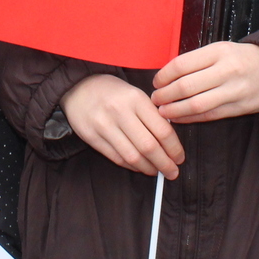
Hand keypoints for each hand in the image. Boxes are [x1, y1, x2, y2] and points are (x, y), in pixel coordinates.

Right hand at [60, 74, 183, 177]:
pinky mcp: (91, 137)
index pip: (162, 130)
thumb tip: (171, 142)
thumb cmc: (113, 92)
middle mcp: (120, 112)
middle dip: (164, 163)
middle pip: (149, 146)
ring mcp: (103, 126)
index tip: (180, 157)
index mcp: (136, 99)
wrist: (79, 86)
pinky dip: (131, 166)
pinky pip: (116, 158)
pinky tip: (139, 166)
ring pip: (132, 156)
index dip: (174, 148)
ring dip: (148, 168)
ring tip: (157, 171)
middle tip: (172, 171)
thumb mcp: (136, 94)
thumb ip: (152, 115)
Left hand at [151, 41, 258, 123]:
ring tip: (163, 111)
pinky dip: (191, 118)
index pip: (182, 65)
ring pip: (197, 104)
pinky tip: (180, 118)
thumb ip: (198, 60)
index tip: (156, 82)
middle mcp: (227, 70)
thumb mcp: (222, 49)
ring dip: (175, 110)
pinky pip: (210, 115)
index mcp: (219, 51)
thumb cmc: (245, 58)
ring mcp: (235, 90)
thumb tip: (167, 75)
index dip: (164, 75)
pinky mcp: (241, 108)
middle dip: (165, 95)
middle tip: (155, 99)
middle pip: (186, 86)